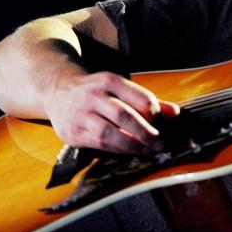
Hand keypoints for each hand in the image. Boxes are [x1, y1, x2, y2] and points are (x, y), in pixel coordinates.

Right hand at [43, 69, 179, 153]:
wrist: (57, 89)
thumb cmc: (97, 91)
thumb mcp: (120, 88)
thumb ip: (147, 101)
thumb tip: (175, 113)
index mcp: (109, 81)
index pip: (141, 98)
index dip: (156, 113)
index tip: (163, 123)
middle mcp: (93, 96)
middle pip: (125, 116)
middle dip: (146, 132)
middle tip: (160, 143)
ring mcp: (81, 114)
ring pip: (110, 133)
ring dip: (132, 144)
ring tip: (147, 149)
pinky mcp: (72, 132)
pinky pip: (99, 144)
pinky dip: (118, 149)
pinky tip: (130, 150)